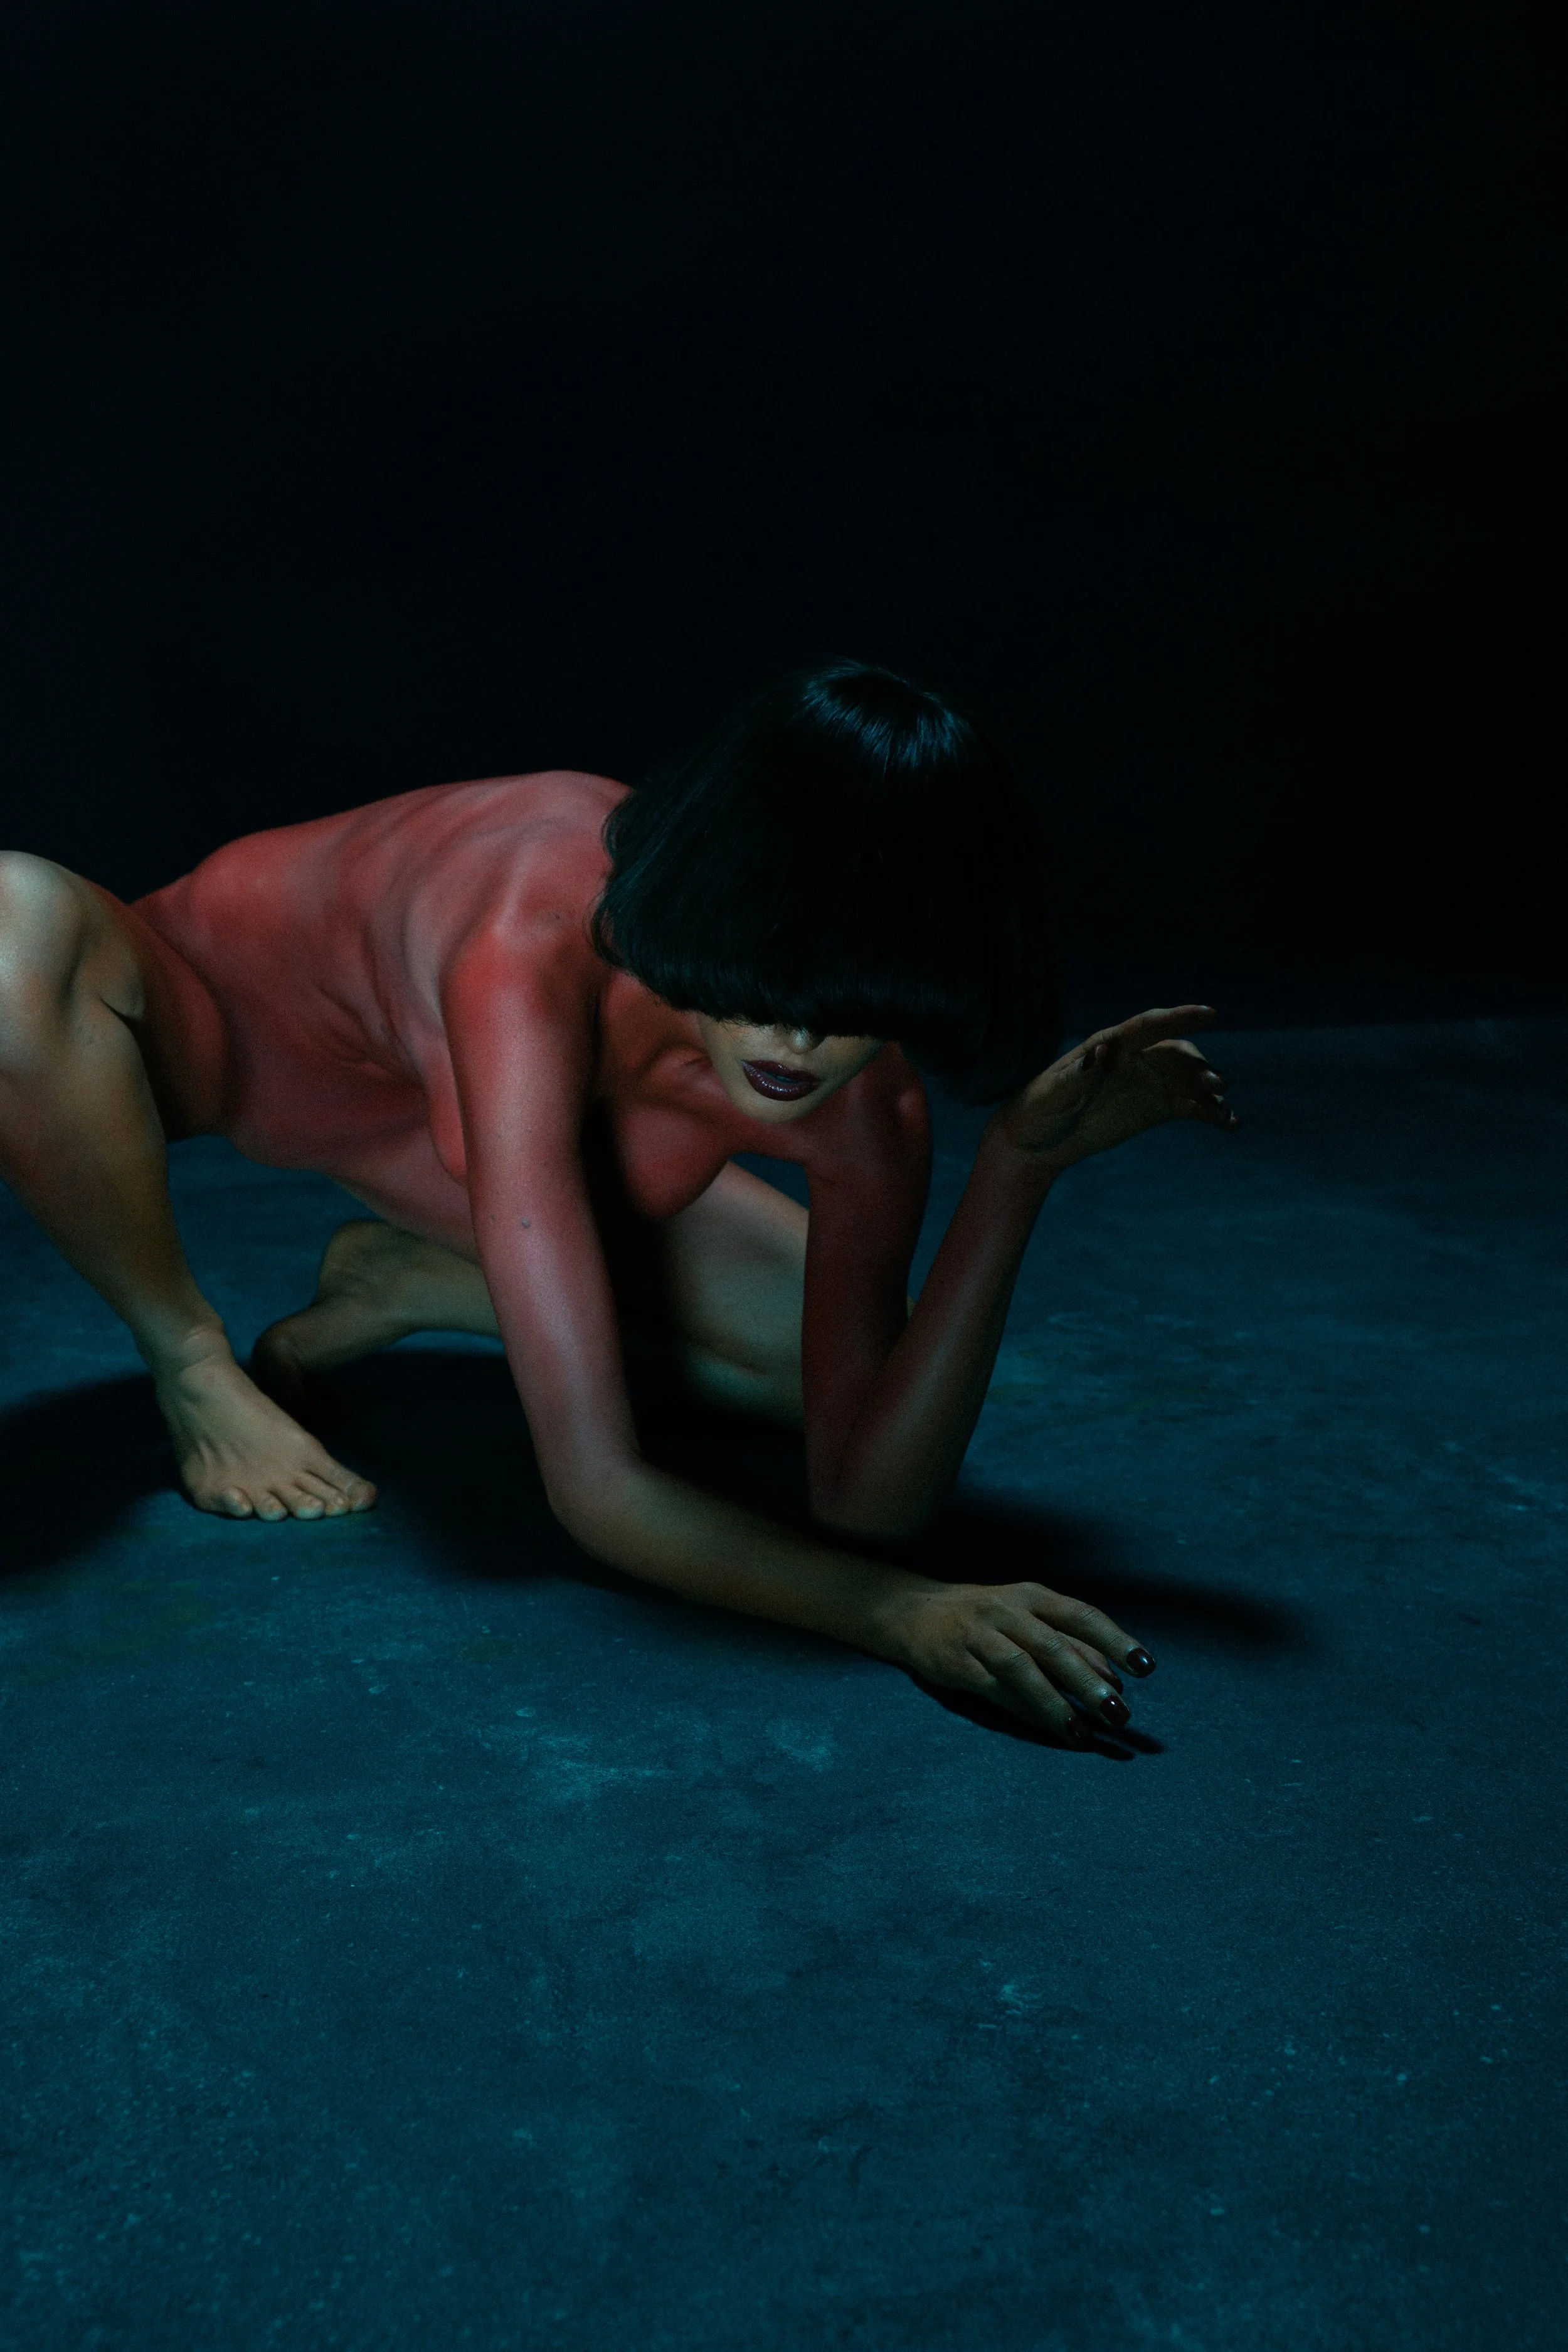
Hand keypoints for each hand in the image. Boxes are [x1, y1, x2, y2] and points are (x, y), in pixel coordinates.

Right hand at [874, 1577, 1154, 1739]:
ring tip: (1084, 1732)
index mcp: (1032, 1596)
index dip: (1115, 1640)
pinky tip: (1049, 1729)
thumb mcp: (1027, 1618)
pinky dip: (1025, 1710)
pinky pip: (996, 1689)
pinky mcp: (959, 1663)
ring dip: (1056, 1702)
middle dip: (1090, 1681)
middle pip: (1055, 1645)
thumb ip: (1068, 1643)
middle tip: (1120, 1714)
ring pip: (1024, 1668)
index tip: (1146, 1668)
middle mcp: (1007, 1610)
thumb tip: (1113, 1680)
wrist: (914, 1612)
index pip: (1081, 1615)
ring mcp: (980, 1635)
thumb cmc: (986, 1618)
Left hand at [992, 1005, 1237, 1169]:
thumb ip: (1079, 1075)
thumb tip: (1102, 1049)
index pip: (1149, 1026)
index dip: (1180, 1018)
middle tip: (1217, 1084)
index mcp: (1111, 1044)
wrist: (1038, 1140)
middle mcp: (1135, 1058)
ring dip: (1210, 1090)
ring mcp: (1148, 1082)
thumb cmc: (1040, 1109)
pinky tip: (1228, 1124)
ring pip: (1189, 1079)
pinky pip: (1190, 1105)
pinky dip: (1210, 1112)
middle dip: (1199, 1065)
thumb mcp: (1055, 1093)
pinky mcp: (1155, 1108)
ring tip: (1224, 1110)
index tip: (1210, 1013)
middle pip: (1176, 1053)